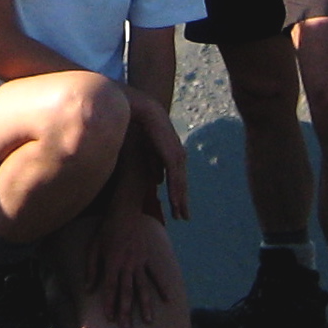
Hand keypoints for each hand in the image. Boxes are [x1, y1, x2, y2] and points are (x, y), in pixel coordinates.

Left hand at [86, 208, 176, 327]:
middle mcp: (127, 264)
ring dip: (145, 304)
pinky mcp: (148, 257)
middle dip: (126, 310)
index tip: (110, 318)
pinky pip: (156, 274)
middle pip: (126, 291)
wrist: (124, 212)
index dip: (109, 303)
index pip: (110, 287)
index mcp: (112, 262)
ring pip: (143, 286)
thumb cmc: (106, 231)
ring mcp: (139, 262)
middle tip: (127, 327)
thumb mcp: (93, 247)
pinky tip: (167, 300)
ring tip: (148, 320)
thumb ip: (91, 269)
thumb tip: (88, 289)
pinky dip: (161, 287)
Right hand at [124, 90, 188, 221]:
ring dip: (180, 201)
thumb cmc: (143, 127)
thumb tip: (158, 182)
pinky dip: (175, 191)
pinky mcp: (171, 154)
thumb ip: (155, 166)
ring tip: (180, 216)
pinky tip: (175, 202)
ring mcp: (176, 156)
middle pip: (182, 184)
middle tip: (184, 218)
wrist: (143, 110)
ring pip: (180, 184)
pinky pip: (175, 177)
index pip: (178, 179)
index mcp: (174, 155)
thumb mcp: (149, 152)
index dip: (178, 194)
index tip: (178, 208)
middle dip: (182, 201)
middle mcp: (179, 156)